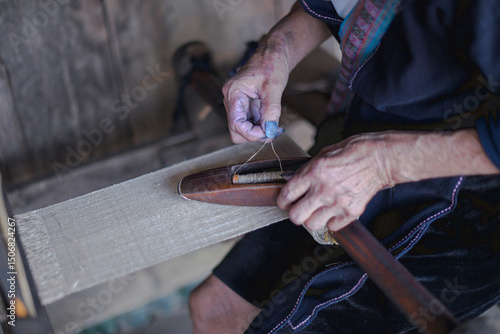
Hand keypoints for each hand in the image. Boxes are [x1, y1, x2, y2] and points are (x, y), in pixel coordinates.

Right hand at [222, 43, 287, 142]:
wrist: (274, 53)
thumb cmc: (271, 64)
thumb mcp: (273, 87)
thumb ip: (271, 110)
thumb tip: (270, 130)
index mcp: (234, 94)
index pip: (236, 124)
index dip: (251, 133)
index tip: (268, 133)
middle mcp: (232, 100)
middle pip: (236, 130)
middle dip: (254, 134)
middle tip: (272, 131)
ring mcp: (238, 104)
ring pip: (242, 128)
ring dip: (258, 131)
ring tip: (274, 125)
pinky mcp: (245, 105)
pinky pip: (249, 122)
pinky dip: (260, 125)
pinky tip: (272, 121)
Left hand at [277, 133, 392, 231]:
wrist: (378, 158)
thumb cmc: (352, 152)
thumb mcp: (323, 154)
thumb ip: (307, 170)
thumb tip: (293, 181)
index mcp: (313, 173)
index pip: (287, 195)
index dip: (282, 201)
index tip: (284, 202)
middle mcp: (323, 190)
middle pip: (296, 216)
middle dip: (295, 214)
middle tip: (300, 208)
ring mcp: (337, 203)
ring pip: (312, 225)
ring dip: (313, 218)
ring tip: (318, 210)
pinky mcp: (351, 212)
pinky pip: (332, 226)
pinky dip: (332, 221)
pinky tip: (334, 211)